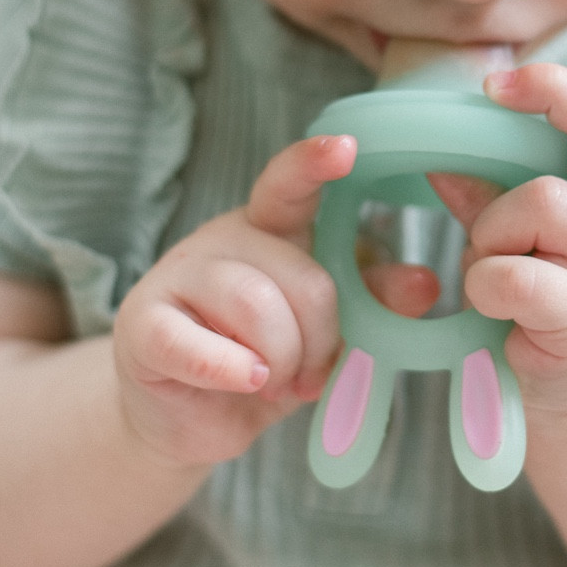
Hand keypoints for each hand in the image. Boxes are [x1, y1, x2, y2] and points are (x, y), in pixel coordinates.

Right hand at [113, 134, 439, 464]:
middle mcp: (222, 240)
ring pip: (256, 306)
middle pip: (301, 275)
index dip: (314, 163)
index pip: (289, 185)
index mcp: (270, 230)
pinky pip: (196, 344)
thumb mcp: (325, 334)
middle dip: (319, 338)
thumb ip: (368, 302)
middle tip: (305, 374)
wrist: (187, 418)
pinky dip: (231, 370)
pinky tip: (246, 381)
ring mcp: (177, 277)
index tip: (347, 148)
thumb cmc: (263, 364)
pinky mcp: (143, 326)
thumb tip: (423, 284)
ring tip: (272, 382)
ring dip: (282, 361)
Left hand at [430, 63, 566, 419]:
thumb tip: (439, 150)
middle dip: (548, 95)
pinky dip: (485, 282)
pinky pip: (516, 276)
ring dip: (494, 227)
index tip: (507, 83)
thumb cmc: (550, 296)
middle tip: (492, 94)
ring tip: (492, 261)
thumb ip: (493, 187)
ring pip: (544, 201)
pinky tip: (492, 304)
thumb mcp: (527, 232)